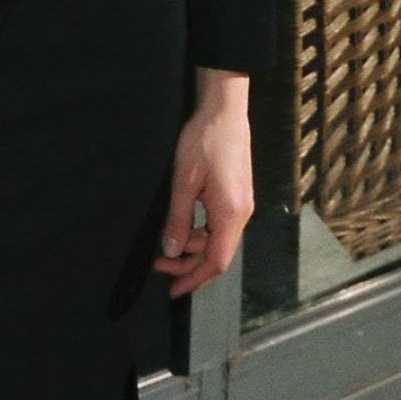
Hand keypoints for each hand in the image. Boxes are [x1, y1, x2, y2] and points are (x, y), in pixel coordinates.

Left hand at [152, 67, 252, 297]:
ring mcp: (241, 203)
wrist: (223, 109)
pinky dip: (201, 230)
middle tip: (159, 266)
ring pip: (218, 238)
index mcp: (230, 214)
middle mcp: (241, 213)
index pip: (216, 261)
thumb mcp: (183, 181)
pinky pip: (219, 224)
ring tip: (165, 243)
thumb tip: (171, 252)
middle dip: (189, 264)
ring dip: (192, 245)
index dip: (193, 278)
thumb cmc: (203, 141)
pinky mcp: (237, 194)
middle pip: (218, 253)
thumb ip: (178, 219)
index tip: (173, 290)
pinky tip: (182, 224)